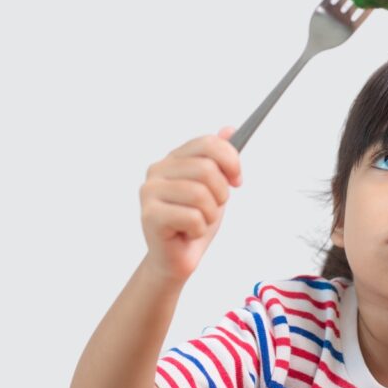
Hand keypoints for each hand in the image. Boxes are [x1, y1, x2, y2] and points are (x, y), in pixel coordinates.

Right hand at [139, 127, 242, 282]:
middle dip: (220, 195)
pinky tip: (187, 233)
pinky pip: (192, 217)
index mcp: (173, 159)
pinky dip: (198, 230)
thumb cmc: (193, 223)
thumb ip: (219, 159)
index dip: (230, 161)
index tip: (237, 180)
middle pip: (206, 169)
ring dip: (209, 216)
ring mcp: (150, 192)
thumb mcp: (214, 187)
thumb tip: (230, 129)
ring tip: (197, 223)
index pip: (208, 143)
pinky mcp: (150, 215)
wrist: (176, 259)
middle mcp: (157, 170)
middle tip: (211, 209)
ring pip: (201, 194)